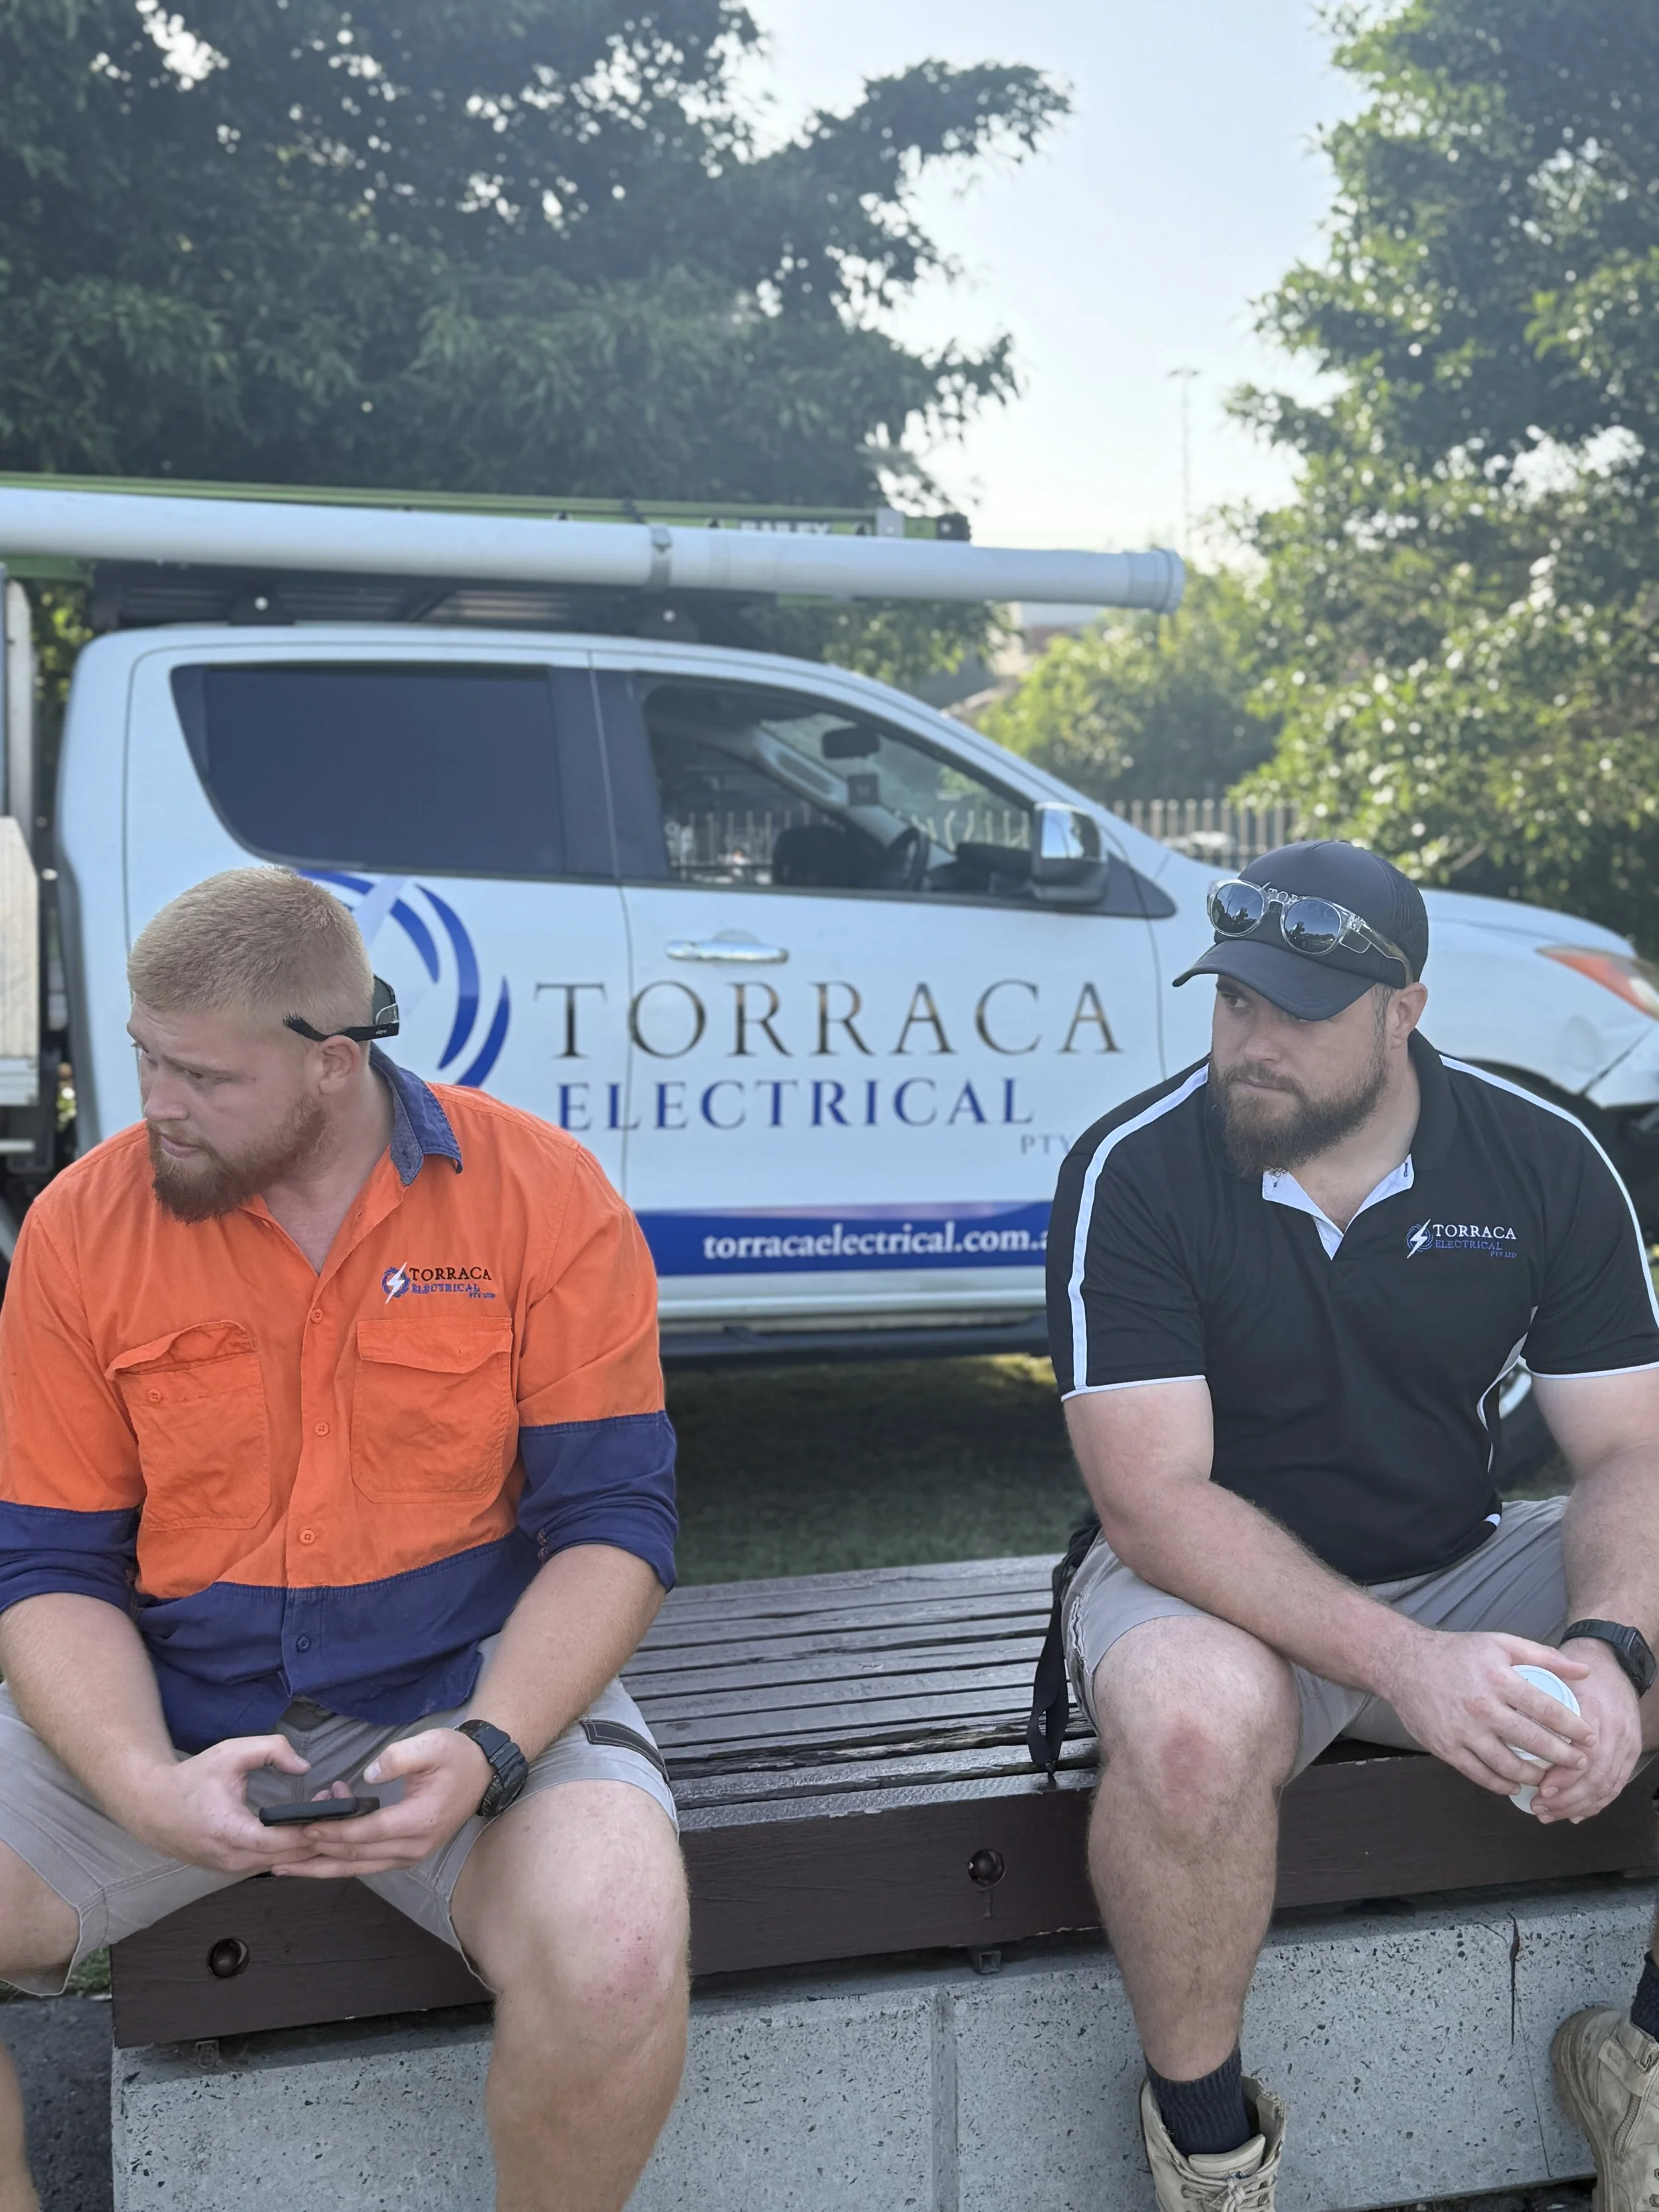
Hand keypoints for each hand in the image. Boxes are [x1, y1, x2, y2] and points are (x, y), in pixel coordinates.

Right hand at [120, 1734, 329, 1874]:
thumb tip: (304, 1767)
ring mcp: (231, 1870)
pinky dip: (291, 1850)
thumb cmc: (193, 1779)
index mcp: (229, 1832)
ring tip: (327, 1813)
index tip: (336, 1812)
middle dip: (318, 1835)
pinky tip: (306, 1829)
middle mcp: (231, 1859)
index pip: (280, 1841)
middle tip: (341, 1807)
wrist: (153, 1808)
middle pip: (288, 1857)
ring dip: (307, 1844)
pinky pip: (270, 1864)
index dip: (311, 1829)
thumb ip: (271, 1750)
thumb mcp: (231, 1753)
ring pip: (282, 1864)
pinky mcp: (232, 1871)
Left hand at [272, 1728, 491, 1879]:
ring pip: (357, 1868)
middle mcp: (414, 1847)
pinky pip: (365, 1863)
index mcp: (419, 1820)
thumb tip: (367, 1773)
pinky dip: (337, 1861)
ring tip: (284, 1865)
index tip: (304, 1827)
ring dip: (320, 1866)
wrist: (482, 1772)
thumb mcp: (431, 1745)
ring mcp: (409, 1855)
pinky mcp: (403, 1854)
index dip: (334, 1831)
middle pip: (356, 1858)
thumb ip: (398, 1758)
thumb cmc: (455, 1756)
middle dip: (315, 1854)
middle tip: (279, 1851)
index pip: (368, 1832)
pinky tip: (313, 1856)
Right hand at [1381, 1628, 1593, 1796]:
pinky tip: (1515, 1784)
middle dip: (1562, 1757)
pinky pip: (1480, 1775)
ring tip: (1548, 1776)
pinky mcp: (1446, 1747)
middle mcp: (1481, 1706)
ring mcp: (1462, 1730)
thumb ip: (1543, 1656)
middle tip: (1579, 1764)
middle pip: (1532, 1742)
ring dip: (1534, 1776)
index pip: (1546, 1709)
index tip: (1590, 1739)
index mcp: (1497, 1678)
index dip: (1573, 1728)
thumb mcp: (1500, 1643)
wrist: (1404, 1664)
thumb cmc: (1457, 1653)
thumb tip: (1584, 1671)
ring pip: (1508, 1765)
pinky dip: (1502, 1784)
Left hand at [1532, 1640, 1643, 1823]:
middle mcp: (1615, 1731)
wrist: (1613, 1662)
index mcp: (1595, 1712)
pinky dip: (1596, 1803)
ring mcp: (1627, 1743)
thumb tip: (1507, 1727)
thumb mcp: (1557, 1678)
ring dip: (1578, 1805)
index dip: (1565, 1776)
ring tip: (1548, 1813)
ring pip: (1607, 1786)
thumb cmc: (1577, 1673)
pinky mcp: (1631, 1751)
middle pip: (1597, 1777)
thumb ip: (1537, 1701)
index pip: (1585, 1754)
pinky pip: (1616, 1784)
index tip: (1541, 1787)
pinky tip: (1574, 1814)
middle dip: (1568, 1798)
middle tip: (1539, 1806)